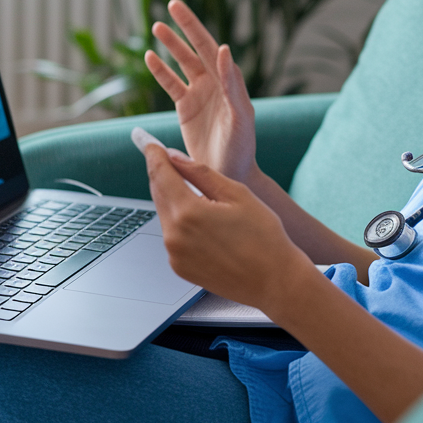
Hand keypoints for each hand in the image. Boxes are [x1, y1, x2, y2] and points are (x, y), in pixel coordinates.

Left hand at [144, 144, 313, 311]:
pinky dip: (181, 222)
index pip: (159, 173)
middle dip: (162, 173)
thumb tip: (174, 157)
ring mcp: (175, 255)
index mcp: (188, 213)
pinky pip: (173, 236)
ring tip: (199, 194)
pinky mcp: (179, 268)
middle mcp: (174, 236)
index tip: (147, 141)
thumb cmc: (264, 236)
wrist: (275, 282)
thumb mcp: (237, 194)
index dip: (153, 153)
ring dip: (174, 199)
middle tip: (166, 156)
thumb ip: (200, 173)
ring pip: (166, 214)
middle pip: (158, 193)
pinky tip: (205, 223)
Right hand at [145, 0, 257, 182]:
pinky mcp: (186, 108)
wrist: (228, 174)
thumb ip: (232, 84)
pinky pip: (171, 84)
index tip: (181, 10)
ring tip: (157, 27)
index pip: (210, 47)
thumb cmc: (240, 148)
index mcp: (228, 82)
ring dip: (170, 46)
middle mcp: (215, 84)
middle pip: (196, 49)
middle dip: (184, 28)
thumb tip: (224, 49)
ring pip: (182, 63)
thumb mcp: (239, 116)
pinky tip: (150, 58)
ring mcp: (200, 94)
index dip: (195, 27)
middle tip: (171, 5)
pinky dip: (160, 71)